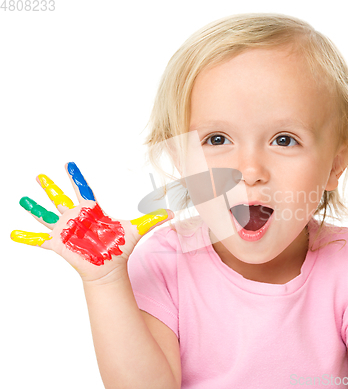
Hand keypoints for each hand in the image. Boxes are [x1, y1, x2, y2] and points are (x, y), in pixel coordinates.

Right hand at [11, 162, 173, 282]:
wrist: (109, 267)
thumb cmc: (119, 247)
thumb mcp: (136, 230)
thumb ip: (153, 219)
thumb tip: (173, 212)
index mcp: (91, 211)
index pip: (82, 189)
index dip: (75, 176)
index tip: (68, 163)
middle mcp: (75, 217)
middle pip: (60, 198)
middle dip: (50, 187)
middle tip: (40, 175)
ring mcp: (65, 230)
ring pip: (46, 215)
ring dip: (34, 208)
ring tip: (23, 200)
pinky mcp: (58, 244)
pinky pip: (38, 240)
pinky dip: (26, 237)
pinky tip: (13, 233)